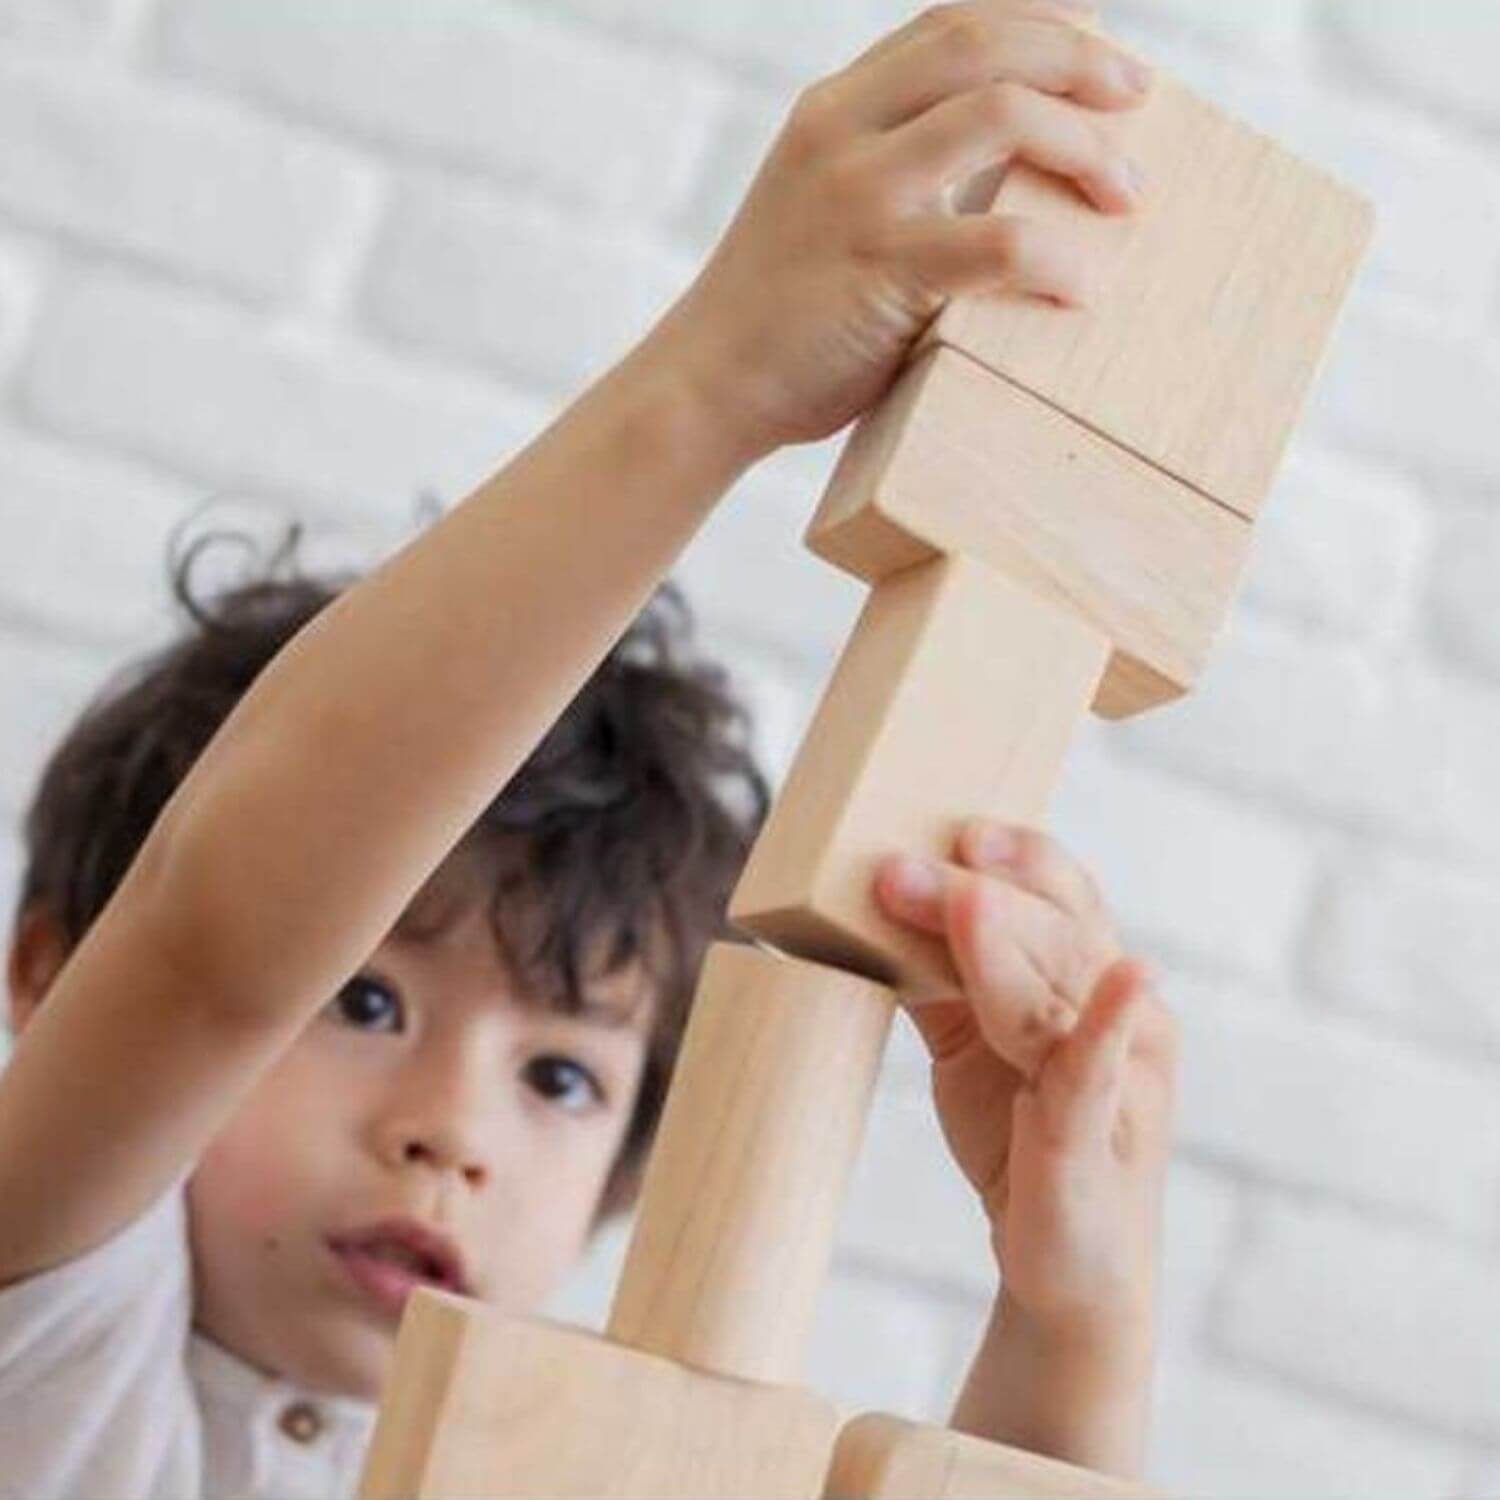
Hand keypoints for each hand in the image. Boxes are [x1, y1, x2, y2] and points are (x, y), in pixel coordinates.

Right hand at [647, 0, 1151, 458]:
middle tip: (1137, 96)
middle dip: (1079, 57)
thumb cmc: (780, 313)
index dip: (1039, 16)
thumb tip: (1008, 173)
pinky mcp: (878, 270)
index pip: (951, 23)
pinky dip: (1055, 257)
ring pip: (1000, 117)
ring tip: (1127, 194)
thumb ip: (901, 176)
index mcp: (833, 109)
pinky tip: (1079, 286)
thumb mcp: (827, 210)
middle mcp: (842, 131)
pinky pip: (996, 241)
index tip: (1101, 39)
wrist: (704, 384)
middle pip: (984, 43)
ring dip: (1084, 146)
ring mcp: (857, 196)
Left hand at [874, 819, 1176, 1339]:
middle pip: (1054, 928)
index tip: (953, 827)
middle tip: (900, 868)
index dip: (1017, 856)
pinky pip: (1100, 1069)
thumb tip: (870, 906)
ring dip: (1007, 941)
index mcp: (1092, 980)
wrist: (1062, 1266)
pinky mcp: (1099, 1134)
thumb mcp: (968, 1042)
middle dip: (977, 895)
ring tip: (963, 900)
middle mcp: (1123, 1014)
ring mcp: (1121, 1072)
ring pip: (1064, 984)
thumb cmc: (1021, 1135)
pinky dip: (1108, 1021)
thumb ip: (937, 978)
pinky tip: (1128, 980)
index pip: (1062, 895)